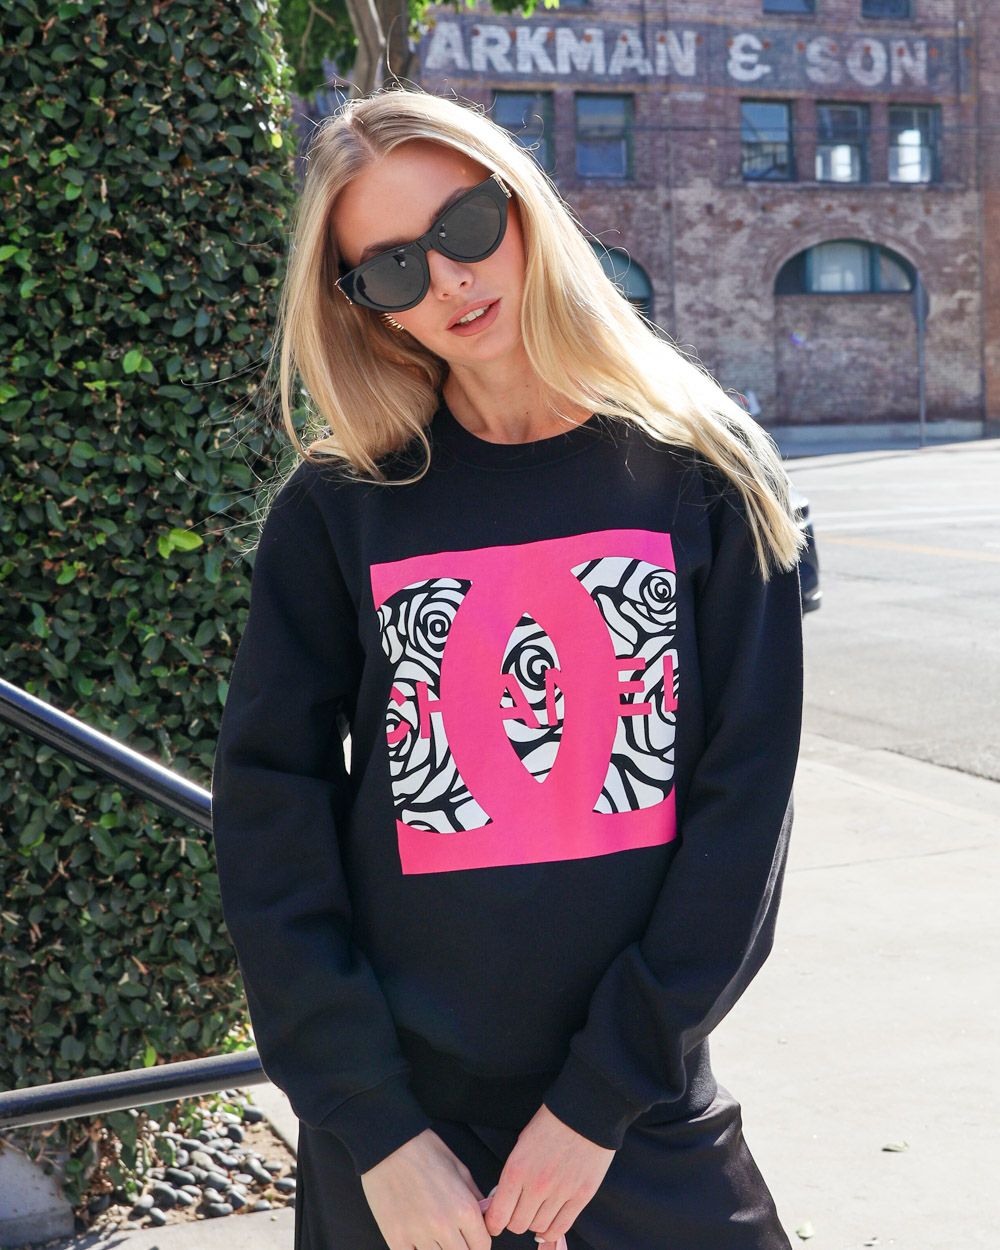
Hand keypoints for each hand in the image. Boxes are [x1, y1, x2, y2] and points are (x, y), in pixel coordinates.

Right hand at [360, 1128, 490, 1249]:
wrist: (388, 1145)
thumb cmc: (423, 1151)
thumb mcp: (459, 1169)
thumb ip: (475, 1197)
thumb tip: (484, 1217)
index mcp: (464, 1208)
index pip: (482, 1246)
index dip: (479, 1243)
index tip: (472, 1240)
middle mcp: (444, 1226)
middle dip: (461, 1249)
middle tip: (453, 1237)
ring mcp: (419, 1235)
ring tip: (434, 1236)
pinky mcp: (396, 1239)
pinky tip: (417, 1241)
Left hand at [483, 1103, 615, 1245]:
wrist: (585, 1112)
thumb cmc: (551, 1123)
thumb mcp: (522, 1144)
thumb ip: (513, 1174)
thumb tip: (503, 1199)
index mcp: (517, 1169)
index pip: (498, 1214)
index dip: (493, 1223)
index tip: (494, 1222)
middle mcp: (536, 1185)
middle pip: (518, 1224)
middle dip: (514, 1220)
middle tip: (518, 1210)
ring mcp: (560, 1192)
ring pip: (539, 1227)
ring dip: (535, 1223)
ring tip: (537, 1210)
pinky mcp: (581, 1196)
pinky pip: (562, 1227)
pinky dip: (552, 1231)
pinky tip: (550, 1224)